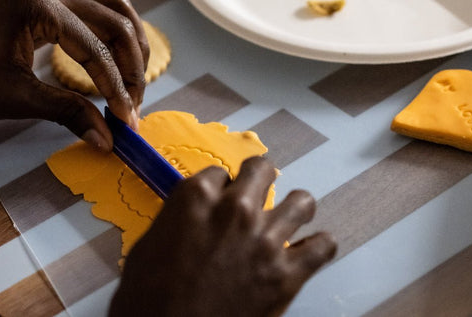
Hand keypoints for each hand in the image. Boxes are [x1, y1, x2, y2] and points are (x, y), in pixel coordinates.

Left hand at [0, 0, 148, 150]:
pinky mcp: (42, 6)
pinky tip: (115, 64)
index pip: (95, 49)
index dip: (116, 88)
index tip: (126, 123)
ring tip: (134, 84)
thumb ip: (66, 112)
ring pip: (110, 10)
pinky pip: (92, 14)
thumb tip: (108, 139)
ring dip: (128, 46)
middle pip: (115, 21)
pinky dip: (110, 37)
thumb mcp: (12, 99)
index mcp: (38, 6)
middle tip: (133, 107)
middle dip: (131, 66)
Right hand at [110, 156, 335, 316]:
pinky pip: (323, 247)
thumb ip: (176, 221)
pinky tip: (312, 249)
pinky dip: (320, 246)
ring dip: (294, 208)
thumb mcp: (148, 246)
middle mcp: (235, 210)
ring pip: (301, 202)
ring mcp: (265, 241)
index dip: (221, 186)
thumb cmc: (149, 299)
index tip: (222, 198)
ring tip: (290, 218)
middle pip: (262, 170)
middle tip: (257, 193)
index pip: (220, 173)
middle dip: (259, 180)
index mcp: (196, 198)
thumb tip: (188, 218)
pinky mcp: (286, 275)